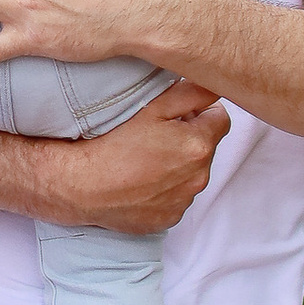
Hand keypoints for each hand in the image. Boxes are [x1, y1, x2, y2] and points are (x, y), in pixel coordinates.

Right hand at [30, 79, 227, 233]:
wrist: (82, 186)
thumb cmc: (113, 142)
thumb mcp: (152, 106)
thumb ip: (190, 92)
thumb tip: (213, 86)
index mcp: (199, 144)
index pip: (221, 119)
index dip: (200, 112)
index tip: (181, 113)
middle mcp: (199, 176)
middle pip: (206, 147)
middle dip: (189, 138)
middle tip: (157, 134)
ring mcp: (184, 200)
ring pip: (192, 174)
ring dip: (179, 165)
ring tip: (146, 159)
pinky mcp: (169, 218)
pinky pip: (177, 198)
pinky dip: (166, 189)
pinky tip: (142, 181)